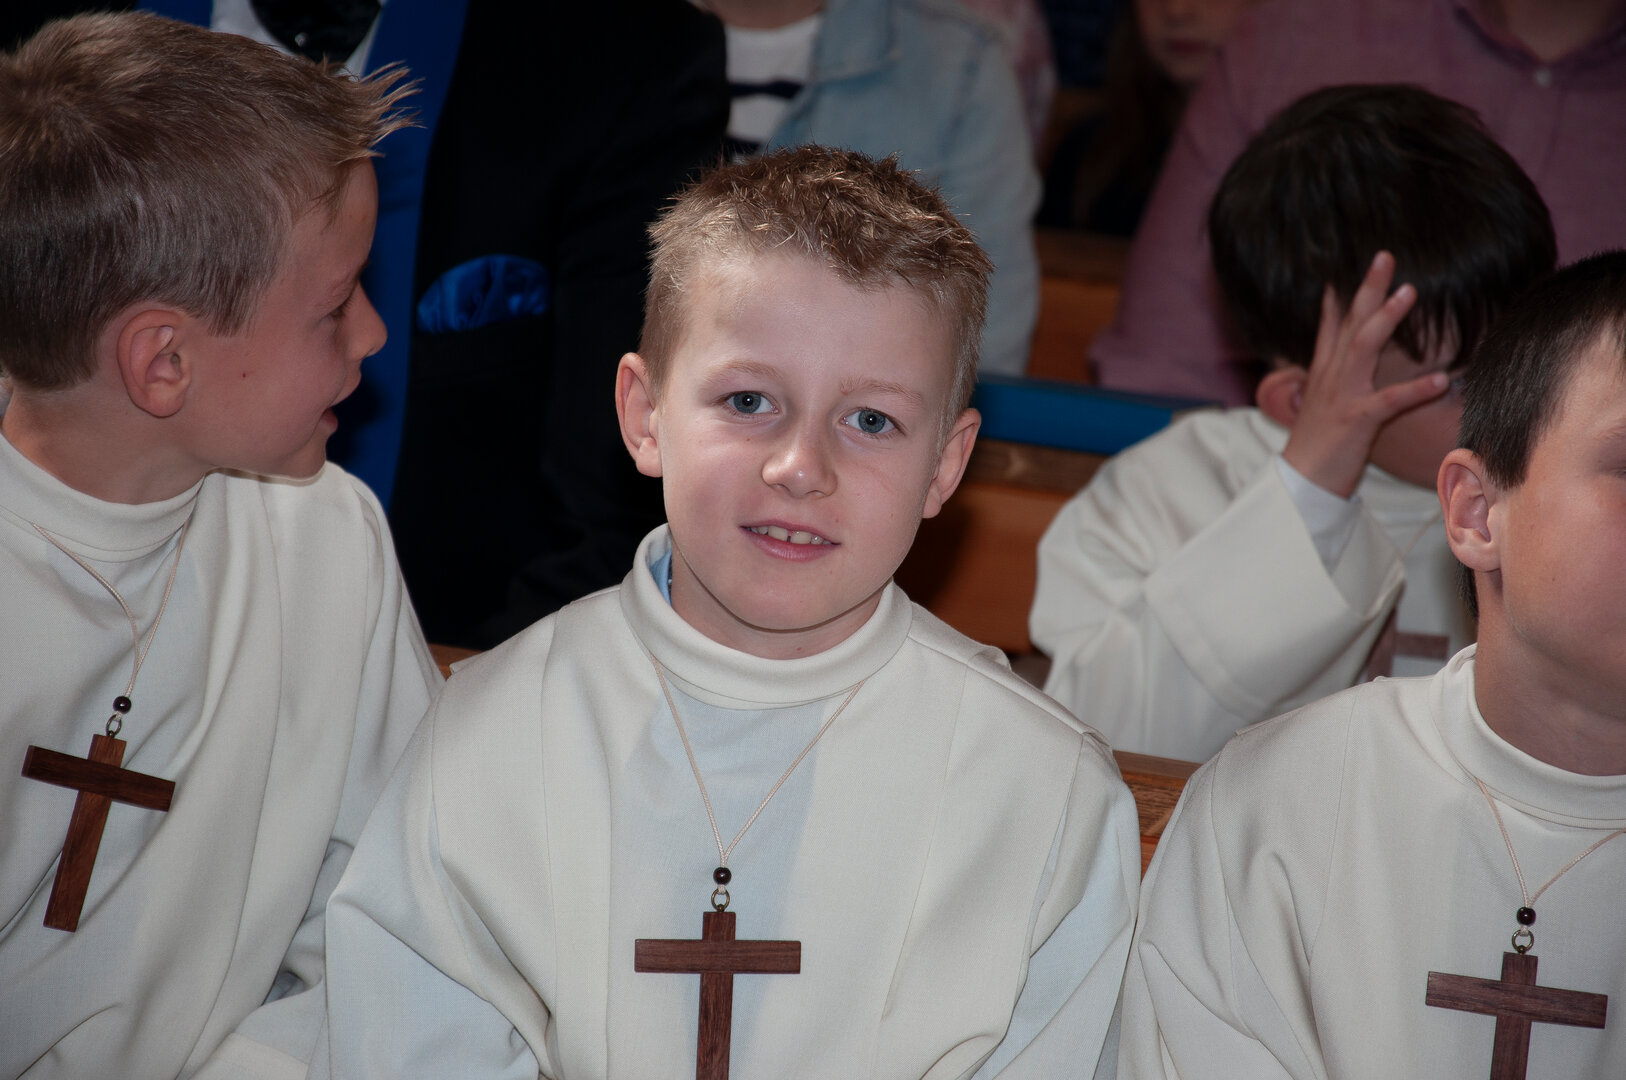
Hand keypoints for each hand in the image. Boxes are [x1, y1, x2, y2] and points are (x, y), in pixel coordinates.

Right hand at [1280, 251, 1448, 497]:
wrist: (1299, 485)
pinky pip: (1388, 401)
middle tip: (1385, 257)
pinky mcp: (1355, 422)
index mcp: (1323, 375)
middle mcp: (1330, 378)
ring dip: (1386, 319)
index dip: (1340, 296)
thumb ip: (1330, 383)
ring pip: (1362, 347)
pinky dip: (1415, 390)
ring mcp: (1341, 397)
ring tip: (1409, 293)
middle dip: (1367, 288)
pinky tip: (1441, 380)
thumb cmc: (1314, 450)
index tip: (1349, 266)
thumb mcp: (1318, 408)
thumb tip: (1336, 367)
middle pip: (1349, 323)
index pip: (1330, 326)